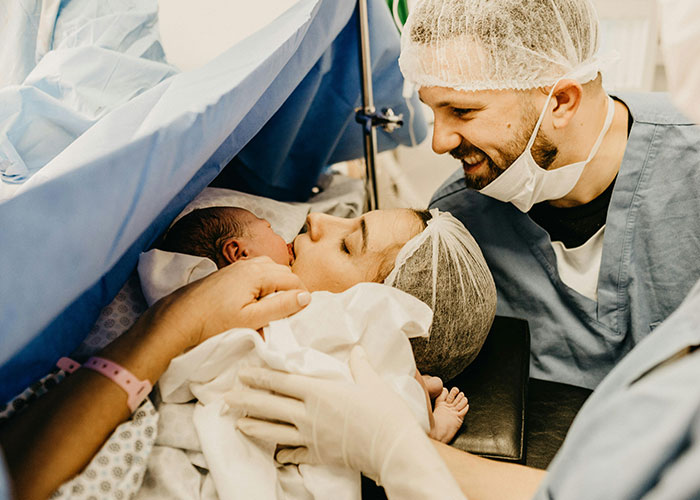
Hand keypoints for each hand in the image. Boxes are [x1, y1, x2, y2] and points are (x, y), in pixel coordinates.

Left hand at [158, 256, 309, 348]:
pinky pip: (257, 272)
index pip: (293, 279)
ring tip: (275, 307)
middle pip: (283, 271)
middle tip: (290, 312)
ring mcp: (238, 267)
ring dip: (278, 285)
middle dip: (291, 289)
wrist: (179, 318)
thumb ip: (281, 307)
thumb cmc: (214, 321)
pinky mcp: (229, 273)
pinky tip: (258, 299)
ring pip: (270, 270)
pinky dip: (265, 283)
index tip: (302, 314)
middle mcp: (249, 264)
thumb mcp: (251, 319)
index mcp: (258, 273)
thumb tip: (306, 297)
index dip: (302, 296)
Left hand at [228, 346, 464, 499]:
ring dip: (254, 426)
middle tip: (226, 397)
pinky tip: (275, 453)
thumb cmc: (384, 412)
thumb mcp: (372, 382)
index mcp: (319, 392)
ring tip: (238, 423)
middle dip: (246, 400)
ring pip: (275, 430)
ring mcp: (311, 437)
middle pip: (271, 405)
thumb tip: (357, 349)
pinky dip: (283, 452)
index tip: (242, 373)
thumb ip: (359, 365)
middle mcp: (309, 414)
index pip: (282, 382)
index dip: (260, 376)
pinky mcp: (319, 454)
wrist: (393, 448)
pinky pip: (295, 453)